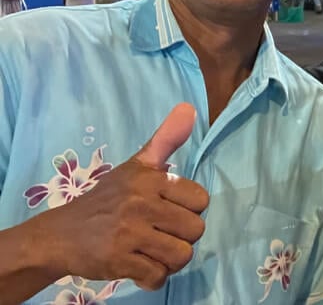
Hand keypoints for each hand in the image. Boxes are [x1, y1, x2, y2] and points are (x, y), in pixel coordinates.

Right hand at [34, 104, 208, 290]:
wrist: (59, 235)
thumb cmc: (107, 200)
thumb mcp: (136, 166)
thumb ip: (166, 140)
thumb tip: (189, 109)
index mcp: (149, 179)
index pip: (200, 200)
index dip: (189, 210)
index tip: (168, 211)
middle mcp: (140, 203)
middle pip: (195, 229)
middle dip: (181, 237)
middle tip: (160, 234)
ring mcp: (129, 233)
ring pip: (182, 255)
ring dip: (170, 260)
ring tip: (153, 251)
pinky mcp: (118, 261)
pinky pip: (158, 276)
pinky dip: (152, 277)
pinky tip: (140, 266)